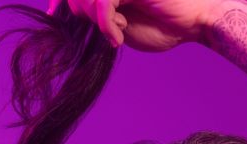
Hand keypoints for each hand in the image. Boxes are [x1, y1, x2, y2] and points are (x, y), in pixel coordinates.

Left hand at [48, 0, 222, 50]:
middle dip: (82, 16)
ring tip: (117, 36)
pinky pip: (103, 0)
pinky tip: (119, 37)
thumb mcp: (122, 25)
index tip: (53, 16)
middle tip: (108, 34)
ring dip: (99, 23)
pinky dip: (107, 24)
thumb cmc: (164, 25)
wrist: (193, 22)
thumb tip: (75, 14)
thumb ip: (100, 17)